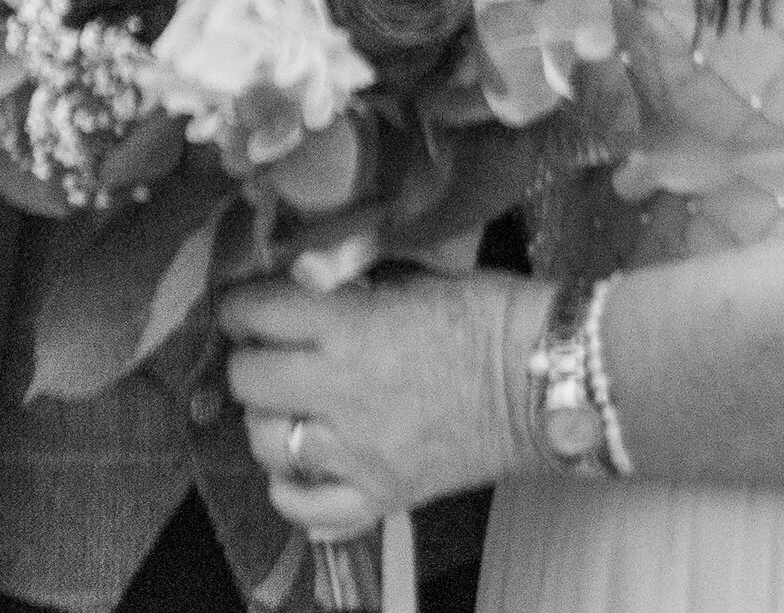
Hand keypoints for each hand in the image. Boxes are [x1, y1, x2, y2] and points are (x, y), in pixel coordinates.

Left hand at [221, 270, 544, 541]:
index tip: (244, 303)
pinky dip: (291, 487)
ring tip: (288, 403)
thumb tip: (302, 278)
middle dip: (249, 358)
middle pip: (248, 379)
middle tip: (267, 350)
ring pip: (266, 443)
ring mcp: (357, 453)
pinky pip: (304, 508)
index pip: (259, 313)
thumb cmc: (487, 314)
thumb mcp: (414, 276)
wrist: (543, 381)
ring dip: (268, 418)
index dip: (241, 304)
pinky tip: (301, 464)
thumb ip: (352, 282)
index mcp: (352, 327)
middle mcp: (342, 391)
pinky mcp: (379, 496)